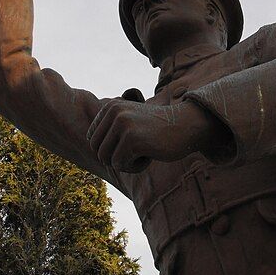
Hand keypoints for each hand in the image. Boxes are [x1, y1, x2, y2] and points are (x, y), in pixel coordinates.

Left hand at [86, 99, 227, 172]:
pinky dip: (135, 167)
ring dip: (127, 163)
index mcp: (110, 107)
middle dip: (117, 158)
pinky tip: (151, 155)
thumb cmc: (158, 129)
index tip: (132, 143)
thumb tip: (89, 144)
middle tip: (138, 151)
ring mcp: (122, 124)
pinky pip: (121, 165)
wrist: (186, 126)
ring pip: (108, 160)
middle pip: (98, 151)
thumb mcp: (130, 121)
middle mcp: (114, 112)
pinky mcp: (132, 139)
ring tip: (144, 152)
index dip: (111, 149)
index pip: (92, 140)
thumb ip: (110, 128)